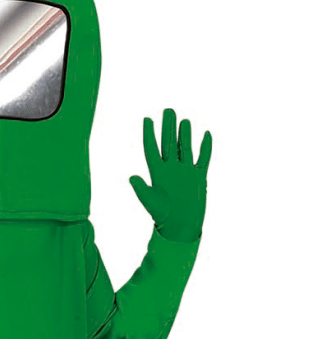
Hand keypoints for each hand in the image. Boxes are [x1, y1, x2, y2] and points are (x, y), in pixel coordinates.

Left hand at [129, 108, 211, 242]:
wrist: (181, 228)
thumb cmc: (163, 218)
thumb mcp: (151, 202)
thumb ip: (142, 189)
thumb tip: (131, 177)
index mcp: (157, 173)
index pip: (152, 149)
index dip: (149, 134)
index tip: (147, 119)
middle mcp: (171, 170)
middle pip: (169, 144)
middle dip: (168, 127)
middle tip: (168, 110)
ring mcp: (185, 172)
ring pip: (185, 148)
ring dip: (185, 135)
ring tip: (183, 120)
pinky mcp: (198, 177)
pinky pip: (203, 159)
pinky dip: (205, 147)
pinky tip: (206, 135)